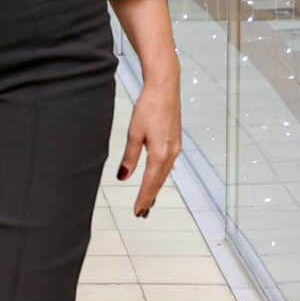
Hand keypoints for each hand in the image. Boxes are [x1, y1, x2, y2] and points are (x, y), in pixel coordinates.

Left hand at [117, 65, 180, 217]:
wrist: (165, 87)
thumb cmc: (149, 106)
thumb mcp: (134, 133)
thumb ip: (130, 157)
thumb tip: (123, 176)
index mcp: (160, 154)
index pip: (150, 183)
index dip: (143, 198)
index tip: (138, 211)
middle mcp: (171, 154)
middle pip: (159, 182)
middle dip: (150, 197)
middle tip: (142, 213)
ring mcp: (175, 147)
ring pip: (164, 174)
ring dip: (156, 187)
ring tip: (148, 200)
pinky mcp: (176, 141)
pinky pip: (168, 165)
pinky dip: (161, 175)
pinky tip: (158, 177)